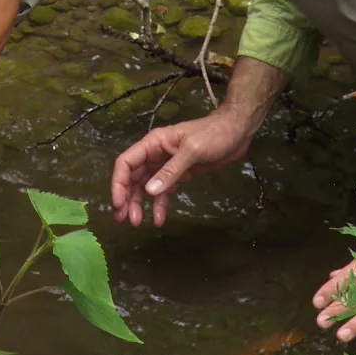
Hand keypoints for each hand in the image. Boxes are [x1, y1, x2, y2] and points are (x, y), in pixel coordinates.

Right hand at [110, 110, 252, 226]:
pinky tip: (159, 219)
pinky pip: (163, 192)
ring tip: (136, 223)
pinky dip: (159, 205)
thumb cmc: (214, 134)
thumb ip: (171, 171)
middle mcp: (155, 155)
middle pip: (132, 177)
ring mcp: (166, 166)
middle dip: (126, 198)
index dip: (119, 183)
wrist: (237, 132)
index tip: (119, 203)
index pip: (126, 163)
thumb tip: (149, 192)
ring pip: (145, 187)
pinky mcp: (179, 175)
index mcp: (153, 143)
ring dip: (139, 204)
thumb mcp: (192, 150)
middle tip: (122, 219)